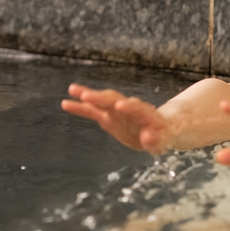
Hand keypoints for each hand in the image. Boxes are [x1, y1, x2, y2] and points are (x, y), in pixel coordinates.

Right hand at [61, 83, 175, 154]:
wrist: (159, 127)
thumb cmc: (164, 134)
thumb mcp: (163, 140)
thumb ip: (156, 141)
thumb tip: (149, 139)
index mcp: (146, 114)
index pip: (138, 108)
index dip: (130, 107)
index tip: (120, 105)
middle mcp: (130, 108)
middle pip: (116, 100)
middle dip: (102, 98)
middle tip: (88, 95)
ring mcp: (117, 111)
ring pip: (102, 101)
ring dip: (89, 96)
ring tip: (72, 90)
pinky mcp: (107, 117)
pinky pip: (92, 111)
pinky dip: (80, 107)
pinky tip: (65, 103)